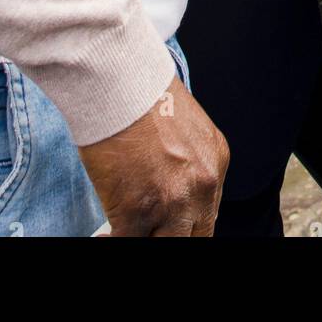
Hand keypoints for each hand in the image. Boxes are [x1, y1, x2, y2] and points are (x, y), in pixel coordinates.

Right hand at [78, 78, 227, 235]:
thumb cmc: (139, 90)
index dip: (185, 222)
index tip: (167, 221)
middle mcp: (202, 187)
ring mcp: (173, 203)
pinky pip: (129, 241)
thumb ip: (185, 161)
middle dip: (171, 234)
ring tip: (128, 228)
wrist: (116, 78)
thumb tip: (167, 185)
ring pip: (166, 242)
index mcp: (215, 162)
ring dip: (145, 236)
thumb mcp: (182, 126)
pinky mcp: (138, 213)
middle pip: (195, 235)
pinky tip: (106, 233)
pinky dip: (114, 239)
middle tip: (148, 227)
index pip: (208, 212)